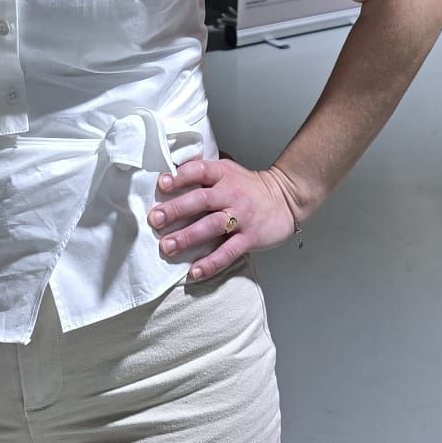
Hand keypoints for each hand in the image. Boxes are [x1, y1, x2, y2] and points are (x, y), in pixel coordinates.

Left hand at [148, 157, 301, 282]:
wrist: (287, 199)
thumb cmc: (250, 187)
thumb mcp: (229, 171)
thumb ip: (204, 173)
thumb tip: (171, 172)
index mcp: (224, 175)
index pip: (200, 171)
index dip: (181, 177)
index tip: (162, 184)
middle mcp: (231, 194)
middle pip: (201, 200)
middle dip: (176, 210)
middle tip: (155, 220)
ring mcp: (241, 217)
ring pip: (211, 226)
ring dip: (187, 237)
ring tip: (167, 246)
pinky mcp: (250, 238)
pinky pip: (228, 252)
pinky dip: (211, 263)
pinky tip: (195, 271)